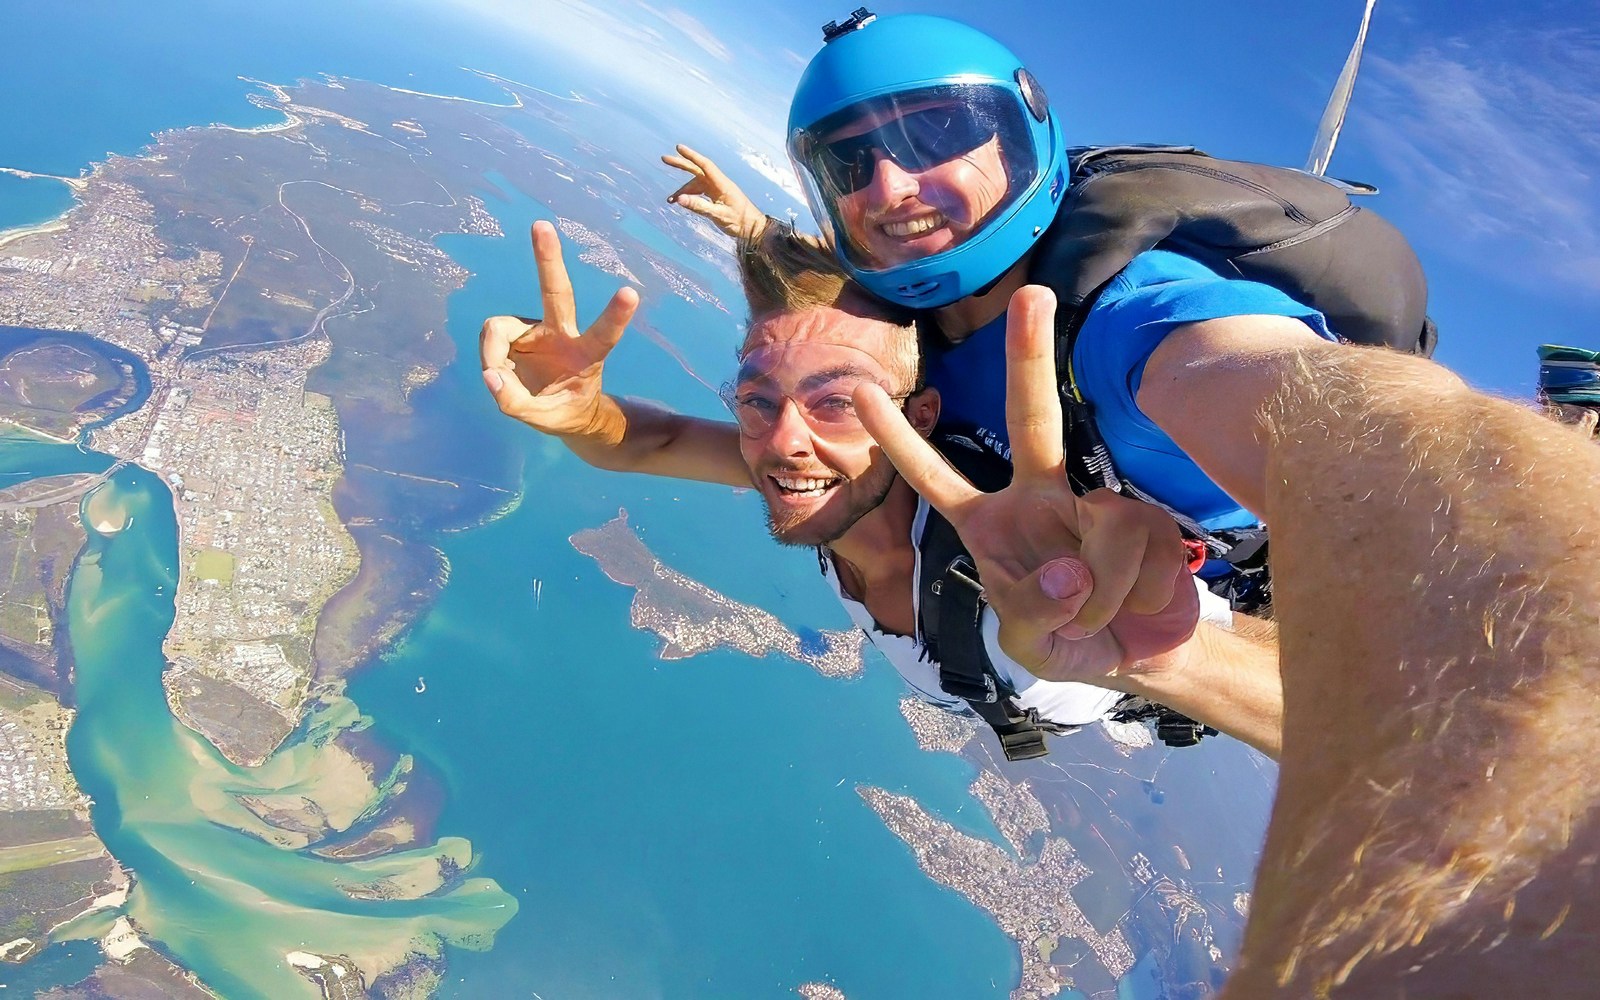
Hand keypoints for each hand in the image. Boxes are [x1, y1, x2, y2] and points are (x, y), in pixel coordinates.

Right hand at [480, 221, 637, 436]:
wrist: (563, 410)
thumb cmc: (564, 412)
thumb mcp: (546, 420)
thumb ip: (516, 403)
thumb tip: (491, 375)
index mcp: (586, 356)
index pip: (604, 334)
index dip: (616, 315)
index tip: (630, 292)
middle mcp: (562, 333)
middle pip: (557, 291)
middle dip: (547, 259)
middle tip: (542, 225)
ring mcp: (537, 329)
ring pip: (500, 327)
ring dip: (493, 352)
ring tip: (499, 378)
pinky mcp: (516, 331)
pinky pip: (491, 337)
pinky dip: (489, 356)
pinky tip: (499, 372)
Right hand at [662, 144, 766, 240]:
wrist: (753, 228)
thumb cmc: (740, 221)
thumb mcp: (718, 215)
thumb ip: (699, 206)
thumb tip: (679, 199)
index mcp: (722, 184)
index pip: (705, 165)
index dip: (691, 156)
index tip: (678, 148)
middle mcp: (718, 183)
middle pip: (697, 170)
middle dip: (681, 164)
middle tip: (664, 158)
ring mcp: (717, 189)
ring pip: (695, 184)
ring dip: (682, 190)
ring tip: (669, 200)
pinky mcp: (716, 196)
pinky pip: (699, 192)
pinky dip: (689, 196)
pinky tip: (680, 202)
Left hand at [854, 285, 1199, 682]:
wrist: (1135, 656)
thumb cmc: (1064, 641)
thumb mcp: (1030, 643)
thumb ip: (1034, 611)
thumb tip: (1070, 570)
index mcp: (990, 523)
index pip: (935, 478)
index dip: (899, 441)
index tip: (862, 392)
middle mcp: (1039, 497)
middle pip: (1032, 419)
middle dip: (1029, 355)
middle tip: (1033, 294)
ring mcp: (1096, 503)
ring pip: (1102, 527)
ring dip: (1103, 592)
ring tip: (1101, 617)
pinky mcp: (1147, 519)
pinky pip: (1140, 549)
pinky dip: (1137, 591)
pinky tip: (1138, 602)